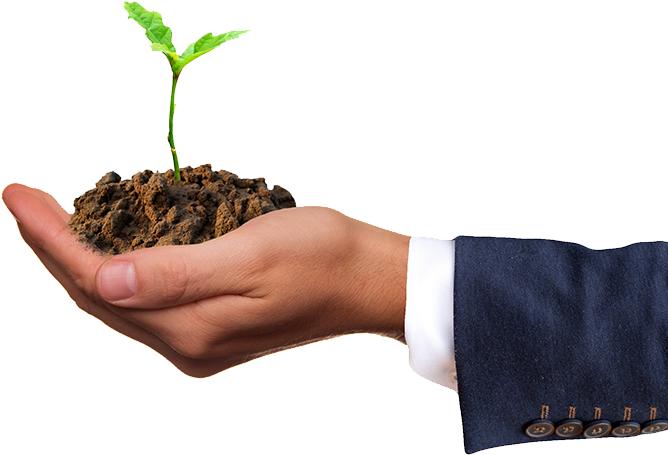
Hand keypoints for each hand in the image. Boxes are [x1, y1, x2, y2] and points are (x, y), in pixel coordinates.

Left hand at [2, 184, 408, 377]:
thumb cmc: (322, 258)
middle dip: (56, 247)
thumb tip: (102, 281)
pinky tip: (116, 242)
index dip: (52, 238)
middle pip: (99, 297)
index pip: (97, 282)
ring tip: (58, 217)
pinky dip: (121, 267)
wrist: (367, 280)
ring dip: (85, 258)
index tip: (18, 193)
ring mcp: (199, 340)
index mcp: (192, 329)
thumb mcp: (251, 255)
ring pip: (120, 300)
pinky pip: (147, 299)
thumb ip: (175, 274)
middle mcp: (187, 343)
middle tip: (27, 199)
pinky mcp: (213, 326)